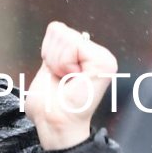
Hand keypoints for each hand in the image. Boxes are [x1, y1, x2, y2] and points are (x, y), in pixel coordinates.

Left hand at [24, 22, 117, 149]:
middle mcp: (98, 54)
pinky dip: (63, 63)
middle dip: (51, 56)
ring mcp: (104, 57)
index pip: (57, 29)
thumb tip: (57, 28)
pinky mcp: (105, 62)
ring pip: (64, 37)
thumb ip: (56, 47)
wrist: (55, 124)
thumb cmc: (49, 104)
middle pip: (59, 30)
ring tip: (65, 81)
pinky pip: (73, 45)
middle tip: (60, 79)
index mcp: (86, 54)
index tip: (54, 74)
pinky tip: (71, 79)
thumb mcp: (49, 66)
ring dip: (56, 62)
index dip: (47, 51)